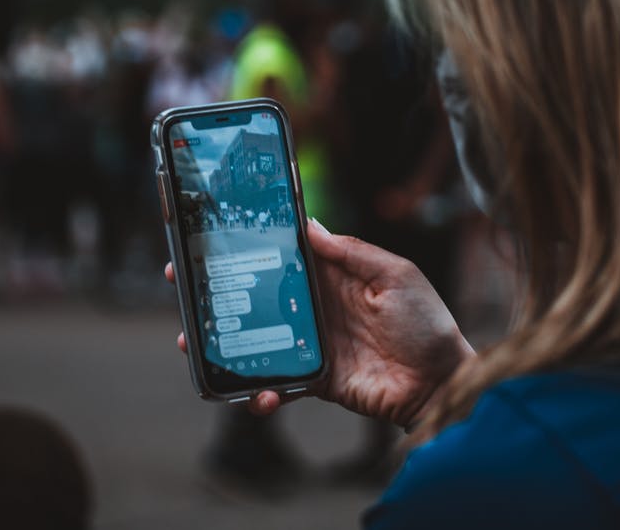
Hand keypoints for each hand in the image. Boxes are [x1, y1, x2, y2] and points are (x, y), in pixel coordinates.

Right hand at [167, 218, 473, 427]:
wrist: (440, 383)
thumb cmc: (426, 324)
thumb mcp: (395, 275)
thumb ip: (351, 252)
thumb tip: (308, 225)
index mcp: (334, 275)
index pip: (283, 253)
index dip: (249, 243)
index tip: (212, 232)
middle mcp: (316, 306)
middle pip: (257, 293)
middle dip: (218, 288)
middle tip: (179, 280)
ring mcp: (311, 343)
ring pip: (256, 336)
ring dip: (223, 339)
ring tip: (192, 340)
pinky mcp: (314, 379)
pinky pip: (278, 380)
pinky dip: (261, 389)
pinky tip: (256, 393)